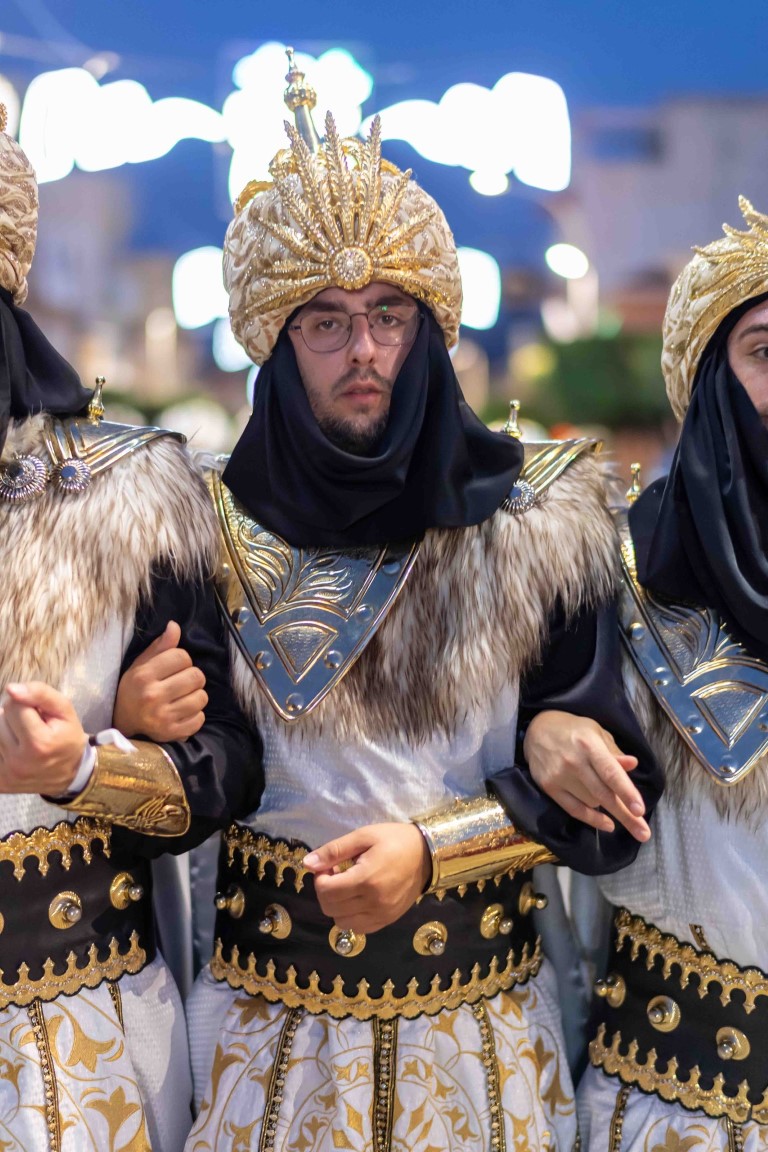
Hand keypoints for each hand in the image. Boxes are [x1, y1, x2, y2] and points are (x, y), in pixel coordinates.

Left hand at [0, 682, 85, 794]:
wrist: (69, 775)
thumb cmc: (67, 737)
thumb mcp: (65, 711)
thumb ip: (41, 693)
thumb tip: (11, 689)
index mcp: (39, 743)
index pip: (15, 706)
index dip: (28, 704)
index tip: (40, 714)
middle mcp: (19, 761)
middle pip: (1, 719)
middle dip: (15, 717)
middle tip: (32, 727)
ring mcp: (6, 774)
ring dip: (7, 730)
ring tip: (24, 737)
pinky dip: (4, 744)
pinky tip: (16, 749)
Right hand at [114, 621, 206, 741]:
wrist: (122, 724)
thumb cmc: (133, 690)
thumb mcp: (140, 665)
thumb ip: (160, 646)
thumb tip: (175, 626)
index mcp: (143, 676)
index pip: (182, 656)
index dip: (182, 659)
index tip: (174, 667)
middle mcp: (153, 696)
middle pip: (196, 676)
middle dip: (192, 677)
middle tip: (181, 682)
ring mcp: (163, 717)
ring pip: (201, 698)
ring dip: (196, 696)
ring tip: (182, 697)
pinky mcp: (171, 733)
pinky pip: (200, 719)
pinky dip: (195, 715)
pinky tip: (182, 712)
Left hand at [303, 823, 431, 933]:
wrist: (428, 855)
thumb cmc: (395, 840)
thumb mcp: (364, 836)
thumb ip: (334, 850)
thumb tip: (307, 863)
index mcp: (366, 880)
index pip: (325, 891)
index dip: (320, 878)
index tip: (330, 865)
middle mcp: (373, 903)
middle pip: (330, 908)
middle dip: (326, 891)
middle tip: (337, 874)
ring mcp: (381, 915)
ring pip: (341, 922)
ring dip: (337, 906)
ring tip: (347, 887)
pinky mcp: (387, 921)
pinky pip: (358, 928)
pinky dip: (351, 916)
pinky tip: (358, 899)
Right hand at [524, 710, 649, 841]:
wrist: (536, 730)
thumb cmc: (574, 730)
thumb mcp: (596, 733)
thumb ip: (614, 751)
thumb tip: (633, 765)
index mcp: (589, 744)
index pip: (610, 772)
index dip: (626, 792)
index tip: (640, 810)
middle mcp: (573, 761)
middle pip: (603, 794)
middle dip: (625, 815)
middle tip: (643, 834)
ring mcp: (559, 776)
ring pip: (592, 802)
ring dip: (608, 807)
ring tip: (614, 802)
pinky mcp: (549, 787)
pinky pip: (574, 809)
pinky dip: (592, 819)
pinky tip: (608, 824)